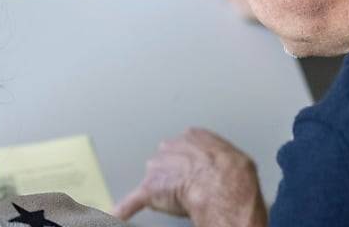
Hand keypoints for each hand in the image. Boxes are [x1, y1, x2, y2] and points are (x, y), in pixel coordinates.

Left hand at [114, 128, 266, 226]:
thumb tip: (223, 168)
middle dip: (174, 174)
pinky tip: (116, 213)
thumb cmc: (231, 172)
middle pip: (165, 161)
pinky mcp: (150, 190)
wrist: (222, 185)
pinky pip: (132, 201)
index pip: (183, 148)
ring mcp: (157, 167)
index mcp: (191, 136)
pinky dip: (124, 209)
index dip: (190, 164)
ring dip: (163, 189)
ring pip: (154, 180)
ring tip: (183, 199)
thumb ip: (217, 158)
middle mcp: (169, 146)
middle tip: (191, 187)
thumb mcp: (232, 154)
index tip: (196, 172)